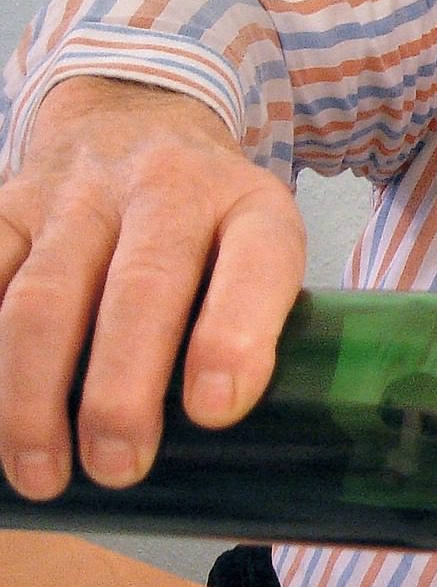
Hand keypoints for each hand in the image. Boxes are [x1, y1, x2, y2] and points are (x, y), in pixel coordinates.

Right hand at [0, 76, 304, 498]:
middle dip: (124, 390)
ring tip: (41, 473)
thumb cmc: (210, 221)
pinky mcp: (5, 205)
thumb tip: (237, 453)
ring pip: (42, 296)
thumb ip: (257, 323)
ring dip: (33, 395)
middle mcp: (167, 190)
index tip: (215, 411)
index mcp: (251, 207)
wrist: (134, 113)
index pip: (257, 263)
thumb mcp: (260, 246)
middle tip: (120, 468)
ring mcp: (77, 196)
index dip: (235, 335)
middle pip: (141, 289)